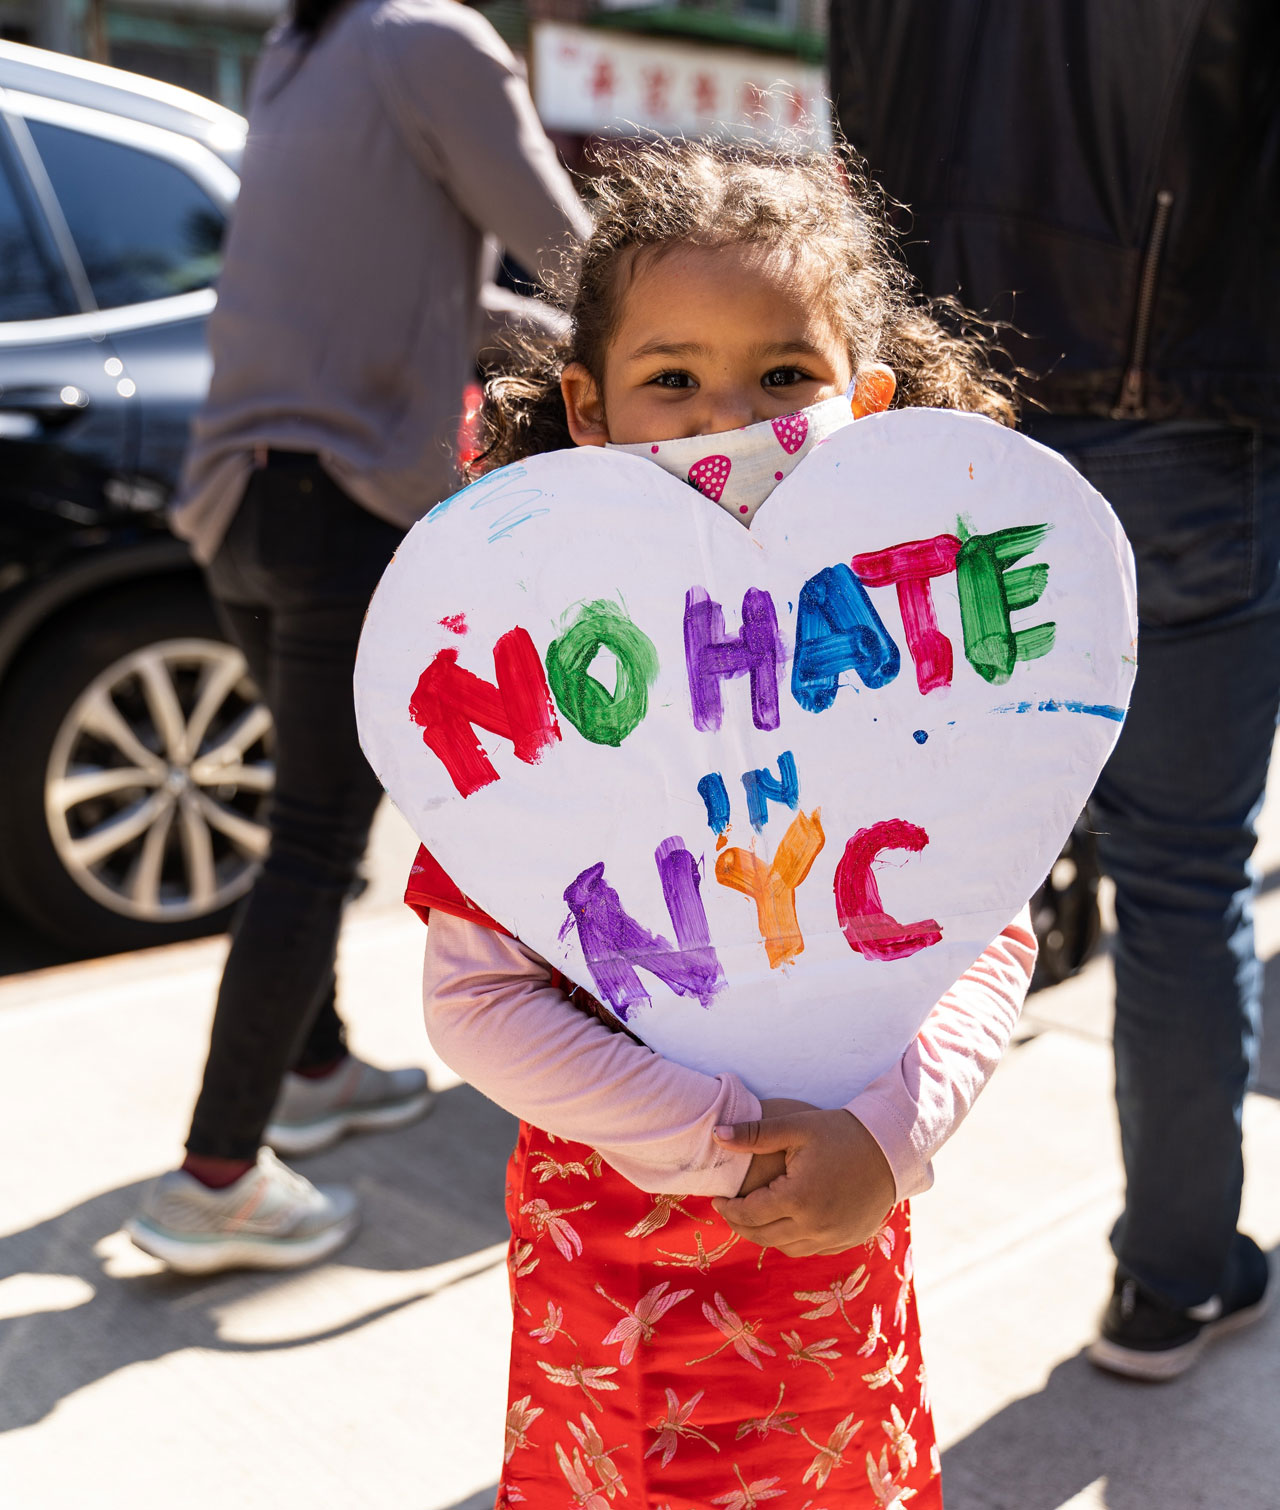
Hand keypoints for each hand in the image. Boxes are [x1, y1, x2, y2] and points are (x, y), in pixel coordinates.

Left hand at [711, 1107, 895, 1256]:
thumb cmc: (840, 1132)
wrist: (890, 1148)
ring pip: (785, 1248)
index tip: (718, 1199)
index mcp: (797, 1198)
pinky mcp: (847, 1240)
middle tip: (730, 1211)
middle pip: (763, 1236)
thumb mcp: (795, 1127)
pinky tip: (785, 1223)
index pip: (749, 1214)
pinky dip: (792, 1240)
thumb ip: (753, 1134)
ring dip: (765, 1235)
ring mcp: (833, 1237)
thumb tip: (716, 1136)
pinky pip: (810, 1249)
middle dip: (741, 1225)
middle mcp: (814, 1225)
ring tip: (755, 1216)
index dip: (728, 1209)